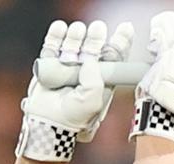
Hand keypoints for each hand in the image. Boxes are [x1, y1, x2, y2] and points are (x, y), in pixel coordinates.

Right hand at [16, 20, 133, 161]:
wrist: (47, 125)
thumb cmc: (73, 119)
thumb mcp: (92, 103)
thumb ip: (95, 82)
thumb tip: (91, 61)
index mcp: (101, 83)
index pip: (113, 60)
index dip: (120, 43)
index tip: (126, 28)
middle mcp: (85, 74)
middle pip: (94, 49)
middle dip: (96, 38)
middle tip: (98, 28)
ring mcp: (66, 69)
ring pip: (73, 45)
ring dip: (76, 36)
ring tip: (78, 30)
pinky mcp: (48, 66)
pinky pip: (52, 47)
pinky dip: (55, 36)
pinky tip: (61, 28)